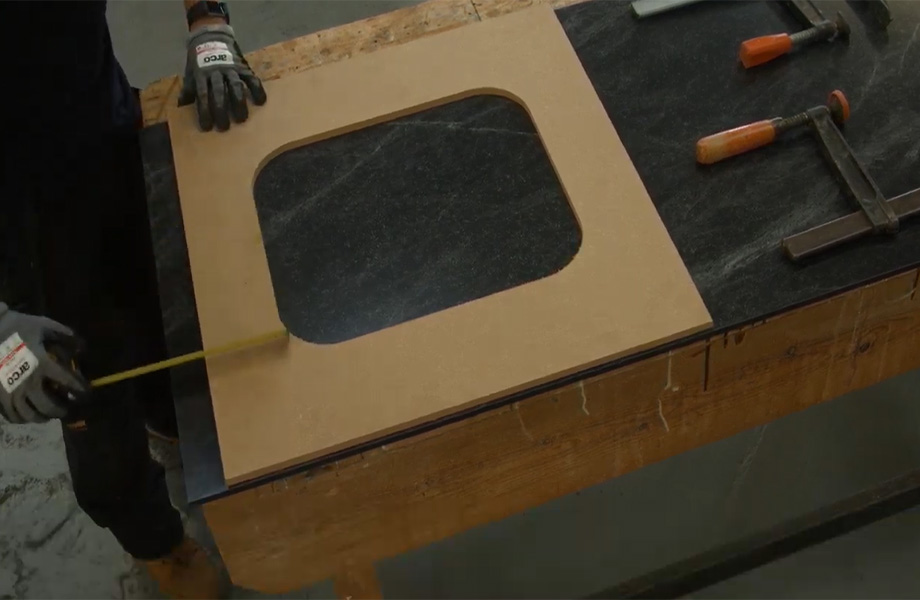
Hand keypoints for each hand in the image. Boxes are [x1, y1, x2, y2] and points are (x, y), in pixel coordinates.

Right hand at [0, 303, 88, 423]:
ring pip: (30, 415)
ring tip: (48, 415)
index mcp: (43, 364)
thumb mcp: (45, 326)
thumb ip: (66, 336)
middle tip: (67, 408)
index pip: (69, 382)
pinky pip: (11, 414)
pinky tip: (27, 415)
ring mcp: (11, 390)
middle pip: (49, 406)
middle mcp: (28, 381)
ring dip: (43, 417)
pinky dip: (22, 418)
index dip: (81, 390)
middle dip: (62, 410)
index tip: (86, 394)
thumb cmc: (18, 326)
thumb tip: (82, 348)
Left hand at [178, 24, 266, 131]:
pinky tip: (260, 102)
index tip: (207, 127)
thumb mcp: (190, 73)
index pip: (202, 95)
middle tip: (224, 127)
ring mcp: (231, 69)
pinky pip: (252, 79)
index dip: (204, 111)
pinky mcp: (243, 67)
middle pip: (219, 92)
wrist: (211, 37)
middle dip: (221, 110)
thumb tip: (181, 106)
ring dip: (239, 103)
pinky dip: (257, 90)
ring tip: (242, 119)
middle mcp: (216, 72)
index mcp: (201, 75)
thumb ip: (189, 89)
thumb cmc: (199, 61)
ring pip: (235, 86)